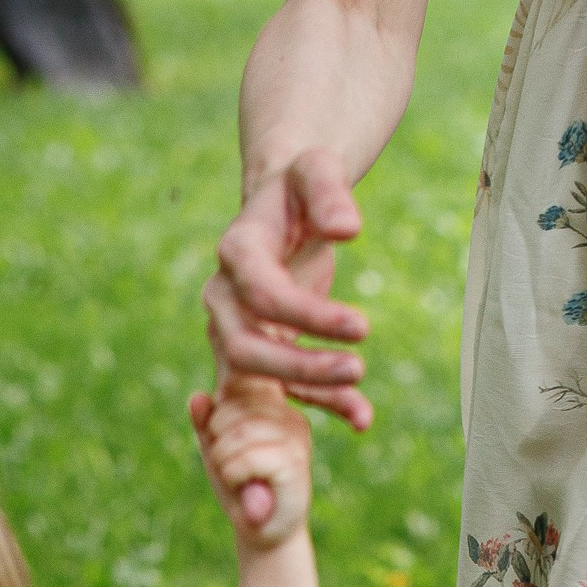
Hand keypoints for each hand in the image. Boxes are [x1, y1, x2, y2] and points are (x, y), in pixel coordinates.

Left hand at [190, 368, 313, 546]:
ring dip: (223, 461)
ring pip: (238, 433)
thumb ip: (205, 423)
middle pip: (233, 408)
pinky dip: (233, 475)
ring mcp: (297, 439)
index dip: (216, 420)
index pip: (234, 388)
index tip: (225, 446)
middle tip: (230, 467)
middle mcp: (291, 416)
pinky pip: (247, 458)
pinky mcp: (295, 464)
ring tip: (237, 477)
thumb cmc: (240, 487)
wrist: (263, 532)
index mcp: (276, 407)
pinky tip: (244, 486)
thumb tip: (198, 397)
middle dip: (217, 441)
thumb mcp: (216, 449)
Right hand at [203, 146, 371, 432]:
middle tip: (358, 367)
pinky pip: (277, 388)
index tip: (362, 326)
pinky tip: (361, 416)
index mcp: (237, 252)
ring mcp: (232, 329)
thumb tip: (348, 228)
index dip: (309, 317)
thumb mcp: (317, 170)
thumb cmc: (301, 187)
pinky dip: (317, 405)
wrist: (284, 208)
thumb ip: (330, 192)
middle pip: (244, 347)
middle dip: (300, 366)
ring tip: (361, 399)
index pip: (262, 295)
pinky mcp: (255, 351)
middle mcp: (224, 297)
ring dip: (306, 391)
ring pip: (254, 378)